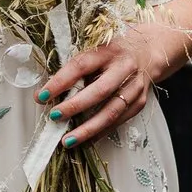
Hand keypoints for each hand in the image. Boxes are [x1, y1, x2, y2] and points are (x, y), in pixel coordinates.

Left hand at [42, 19, 191, 146]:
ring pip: (111, 111)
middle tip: (55, 117)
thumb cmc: (114, 52)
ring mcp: (135, 86)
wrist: (149, 51)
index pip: (80, 66)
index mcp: (108, 51)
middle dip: (75, 106)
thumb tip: (50, 93)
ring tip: (68, 140)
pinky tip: (87, 140)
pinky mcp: (140, 101)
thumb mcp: (96, 51)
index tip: (41, 96)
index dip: (60, 82)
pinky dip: (101, 132)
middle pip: (99, 91)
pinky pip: (119, 120)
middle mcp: (124, 68)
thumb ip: (77, 69)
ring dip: (88, 129)